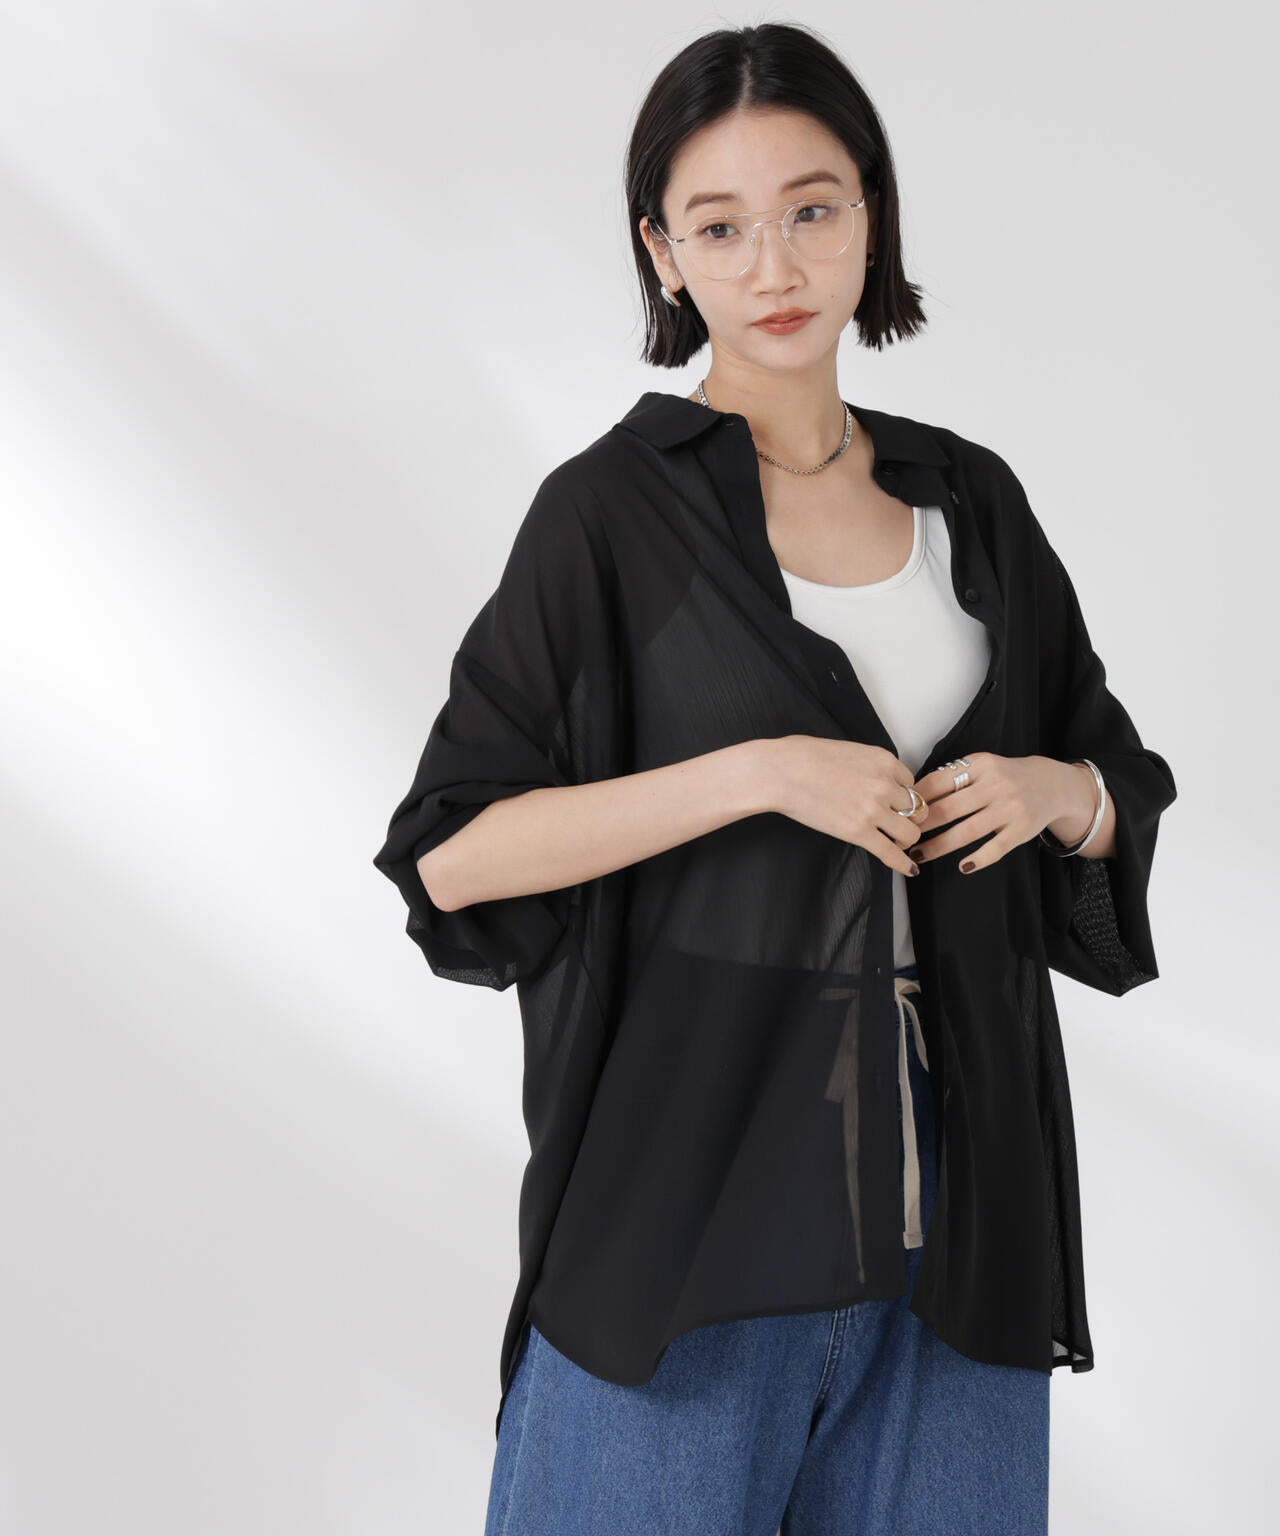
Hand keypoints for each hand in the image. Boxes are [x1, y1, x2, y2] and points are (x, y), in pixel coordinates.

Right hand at [771, 735, 926, 878]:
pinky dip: (902, 864)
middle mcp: (884, 784)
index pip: (911, 783)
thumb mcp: (849, 750)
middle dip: (908, 817)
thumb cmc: (804, 756)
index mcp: (884, 760)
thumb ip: (870, 765)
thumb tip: (873, 779)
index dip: (902, 795)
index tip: (893, 803)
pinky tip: (908, 870)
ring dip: (905, 838)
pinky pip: (890, 852)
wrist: (780, 772)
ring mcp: (873, 809)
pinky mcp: (858, 832)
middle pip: (917, 808)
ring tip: (895, 841)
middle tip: (896, 823)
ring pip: (910, 832)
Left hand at [906, 753, 1080, 873]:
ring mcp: (1009, 809)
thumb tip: (914, 795)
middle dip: (921, 825)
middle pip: (949, 809)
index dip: (917, 799)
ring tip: (919, 854)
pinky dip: (978, 859)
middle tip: (902, 837)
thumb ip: (954, 776)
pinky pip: (996, 848)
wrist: (1051, 785)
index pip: (940, 781)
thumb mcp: (983, 766)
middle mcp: (995, 786)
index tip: (900, 812)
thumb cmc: (1006, 777)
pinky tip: (962, 866)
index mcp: (981, 766)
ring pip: (967, 832)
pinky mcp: (1021, 830)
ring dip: (939, 846)